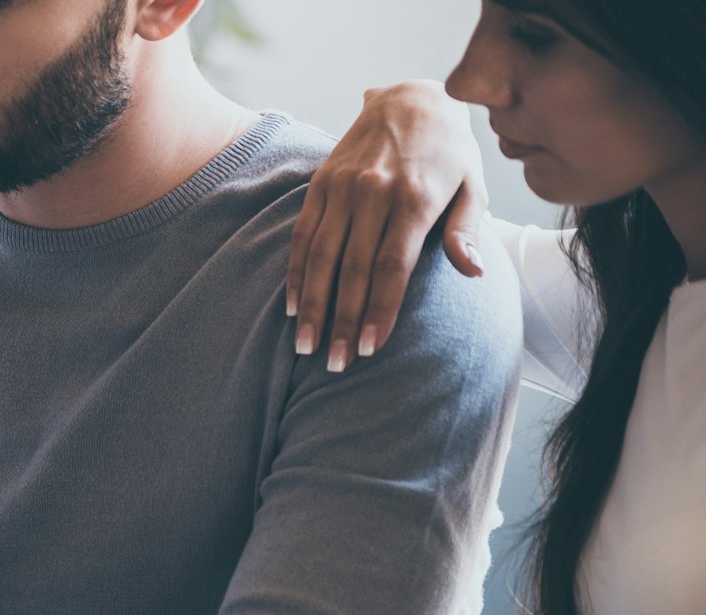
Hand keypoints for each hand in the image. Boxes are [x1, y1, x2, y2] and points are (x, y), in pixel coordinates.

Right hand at [289, 80, 487, 373]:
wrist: (411, 98)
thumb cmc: (449, 152)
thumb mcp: (472, 183)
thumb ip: (466, 230)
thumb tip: (472, 273)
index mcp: (416, 197)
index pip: (392, 267)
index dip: (379, 310)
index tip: (370, 348)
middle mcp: (375, 192)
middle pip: (353, 270)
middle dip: (342, 321)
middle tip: (336, 363)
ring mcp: (343, 188)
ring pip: (322, 258)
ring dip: (313, 306)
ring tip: (307, 346)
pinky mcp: (320, 185)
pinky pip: (303, 237)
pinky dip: (297, 274)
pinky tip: (294, 308)